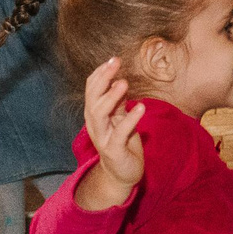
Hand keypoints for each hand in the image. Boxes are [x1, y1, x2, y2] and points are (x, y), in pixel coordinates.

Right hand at [83, 58, 147, 192]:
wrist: (122, 174)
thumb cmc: (121, 143)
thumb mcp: (119, 118)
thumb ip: (118, 101)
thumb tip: (119, 79)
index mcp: (95, 114)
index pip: (91, 89)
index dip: (100, 74)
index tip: (112, 59)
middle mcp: (95, 124)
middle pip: (92, 98)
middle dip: (103, 79)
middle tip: (115, 62)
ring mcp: (102, 137)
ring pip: (99, 114)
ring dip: (111, 97)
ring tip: (124, 83)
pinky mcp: (113, 150)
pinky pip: (119, 133)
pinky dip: (130, 119)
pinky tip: (141, 107)